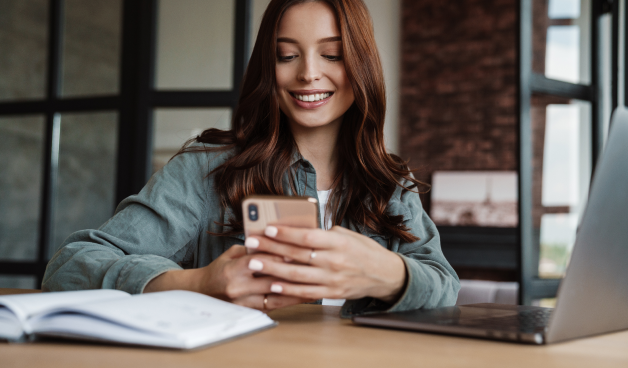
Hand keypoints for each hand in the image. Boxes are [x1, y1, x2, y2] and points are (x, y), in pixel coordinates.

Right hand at [144, 245, 313, 310]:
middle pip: (270, 279)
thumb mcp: (231, 254)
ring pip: (274, 296)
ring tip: (312, 282)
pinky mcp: (248, 311)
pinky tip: (301, 295)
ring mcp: (243, 302)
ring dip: (294, 289)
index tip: (296, 249)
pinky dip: (287, 300)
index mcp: (232, 270)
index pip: (259, 260)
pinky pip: (272, 306)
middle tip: (311, 265)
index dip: (278, 255)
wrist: (202, 292)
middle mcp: (237, 288)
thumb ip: (252, 249)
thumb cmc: (219, 269)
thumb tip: (276, 240)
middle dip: (291, 272)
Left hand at [243, 226, 406, 302]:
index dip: (286, 233)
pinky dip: (288, 290)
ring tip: (254, 262)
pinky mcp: (331, 293)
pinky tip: (272, 285)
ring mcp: (332, 280)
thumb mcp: (347, 235)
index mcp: (338, 243)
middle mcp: (334, 262)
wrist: (385, 275)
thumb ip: (324, 233)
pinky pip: (306, 292)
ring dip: (273, 269)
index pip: (308, 237)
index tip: (267, 228)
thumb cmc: (363, 251)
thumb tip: (298, 229)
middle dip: (270, 248)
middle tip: (250, 242)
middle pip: (297, 255)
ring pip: (297, 275)